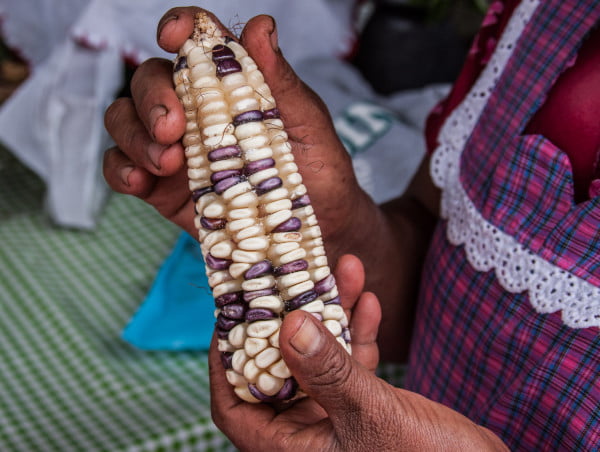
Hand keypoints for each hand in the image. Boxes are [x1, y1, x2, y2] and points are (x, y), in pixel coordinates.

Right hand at [103, 7, 369, 247]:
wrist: (321, 227)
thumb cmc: (318, 170)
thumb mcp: (307, 123)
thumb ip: (278, 78)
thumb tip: (260, 26)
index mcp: (231, 85)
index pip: (196, 44)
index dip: (179, 29)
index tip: (173, 36)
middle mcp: (196, 111)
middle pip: (149, 81)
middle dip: (152, 98)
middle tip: (173, 128)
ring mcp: (176, 149)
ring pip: (125, 120)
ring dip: (135, 135)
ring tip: (169, 163)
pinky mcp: (162, 187)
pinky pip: (122, 168)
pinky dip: (121, 169)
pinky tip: (141, 180)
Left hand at [210, 255, 507, 451]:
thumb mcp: (370, 414)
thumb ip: (329, 370)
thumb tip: (288, 324)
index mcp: (291, 449)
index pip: (234, 405)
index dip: (225, 361)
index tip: (230, 313)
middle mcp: (308, 433)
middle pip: (281, 368)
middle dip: (289, 318)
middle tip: (288, 274)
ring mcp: (337, 417)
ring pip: (321, 357)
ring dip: (332, 314)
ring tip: (341, 269)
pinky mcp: (366, 405)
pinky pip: (353, 362)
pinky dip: (359, 332)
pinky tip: (368, 298)